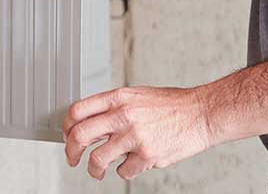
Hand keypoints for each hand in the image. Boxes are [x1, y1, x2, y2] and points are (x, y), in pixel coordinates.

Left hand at [62, 85, 215, 180]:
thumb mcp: (138, 96)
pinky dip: (126, 171)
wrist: (201, 113)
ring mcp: (134, 136)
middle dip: (71, 152)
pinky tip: (134, 163)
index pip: (78, 110)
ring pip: (97, 160)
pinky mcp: (146, 155)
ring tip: (98, 170)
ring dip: (94, 169)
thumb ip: (114, 108)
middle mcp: (123, 115)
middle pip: (79, 136)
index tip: (67, 136)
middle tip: (73, 159)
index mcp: (119, 97)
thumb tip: (91, 124)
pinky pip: (123, 171)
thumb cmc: (172, 105)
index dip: (67, 127)